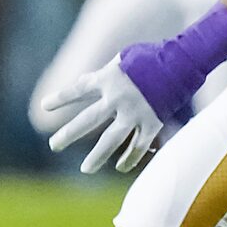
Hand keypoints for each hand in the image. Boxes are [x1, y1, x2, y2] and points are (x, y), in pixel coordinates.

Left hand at [38, 56, 166, 174]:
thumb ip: (104, 74)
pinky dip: (129, 158)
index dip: (61, 98)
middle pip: (88, 120)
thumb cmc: (151, 57)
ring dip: (97, 157)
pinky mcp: (152, 123)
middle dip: (68, 134)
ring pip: (111, 141)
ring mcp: (134, 113)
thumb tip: (84, 82)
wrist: (182, 62)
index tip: (44, 106)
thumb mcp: (123, 59)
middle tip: (53, 145)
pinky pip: (137, 146)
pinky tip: (120, 167)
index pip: (78, 90)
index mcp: (108, 78)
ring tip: (85, 169)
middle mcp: (117, 98)